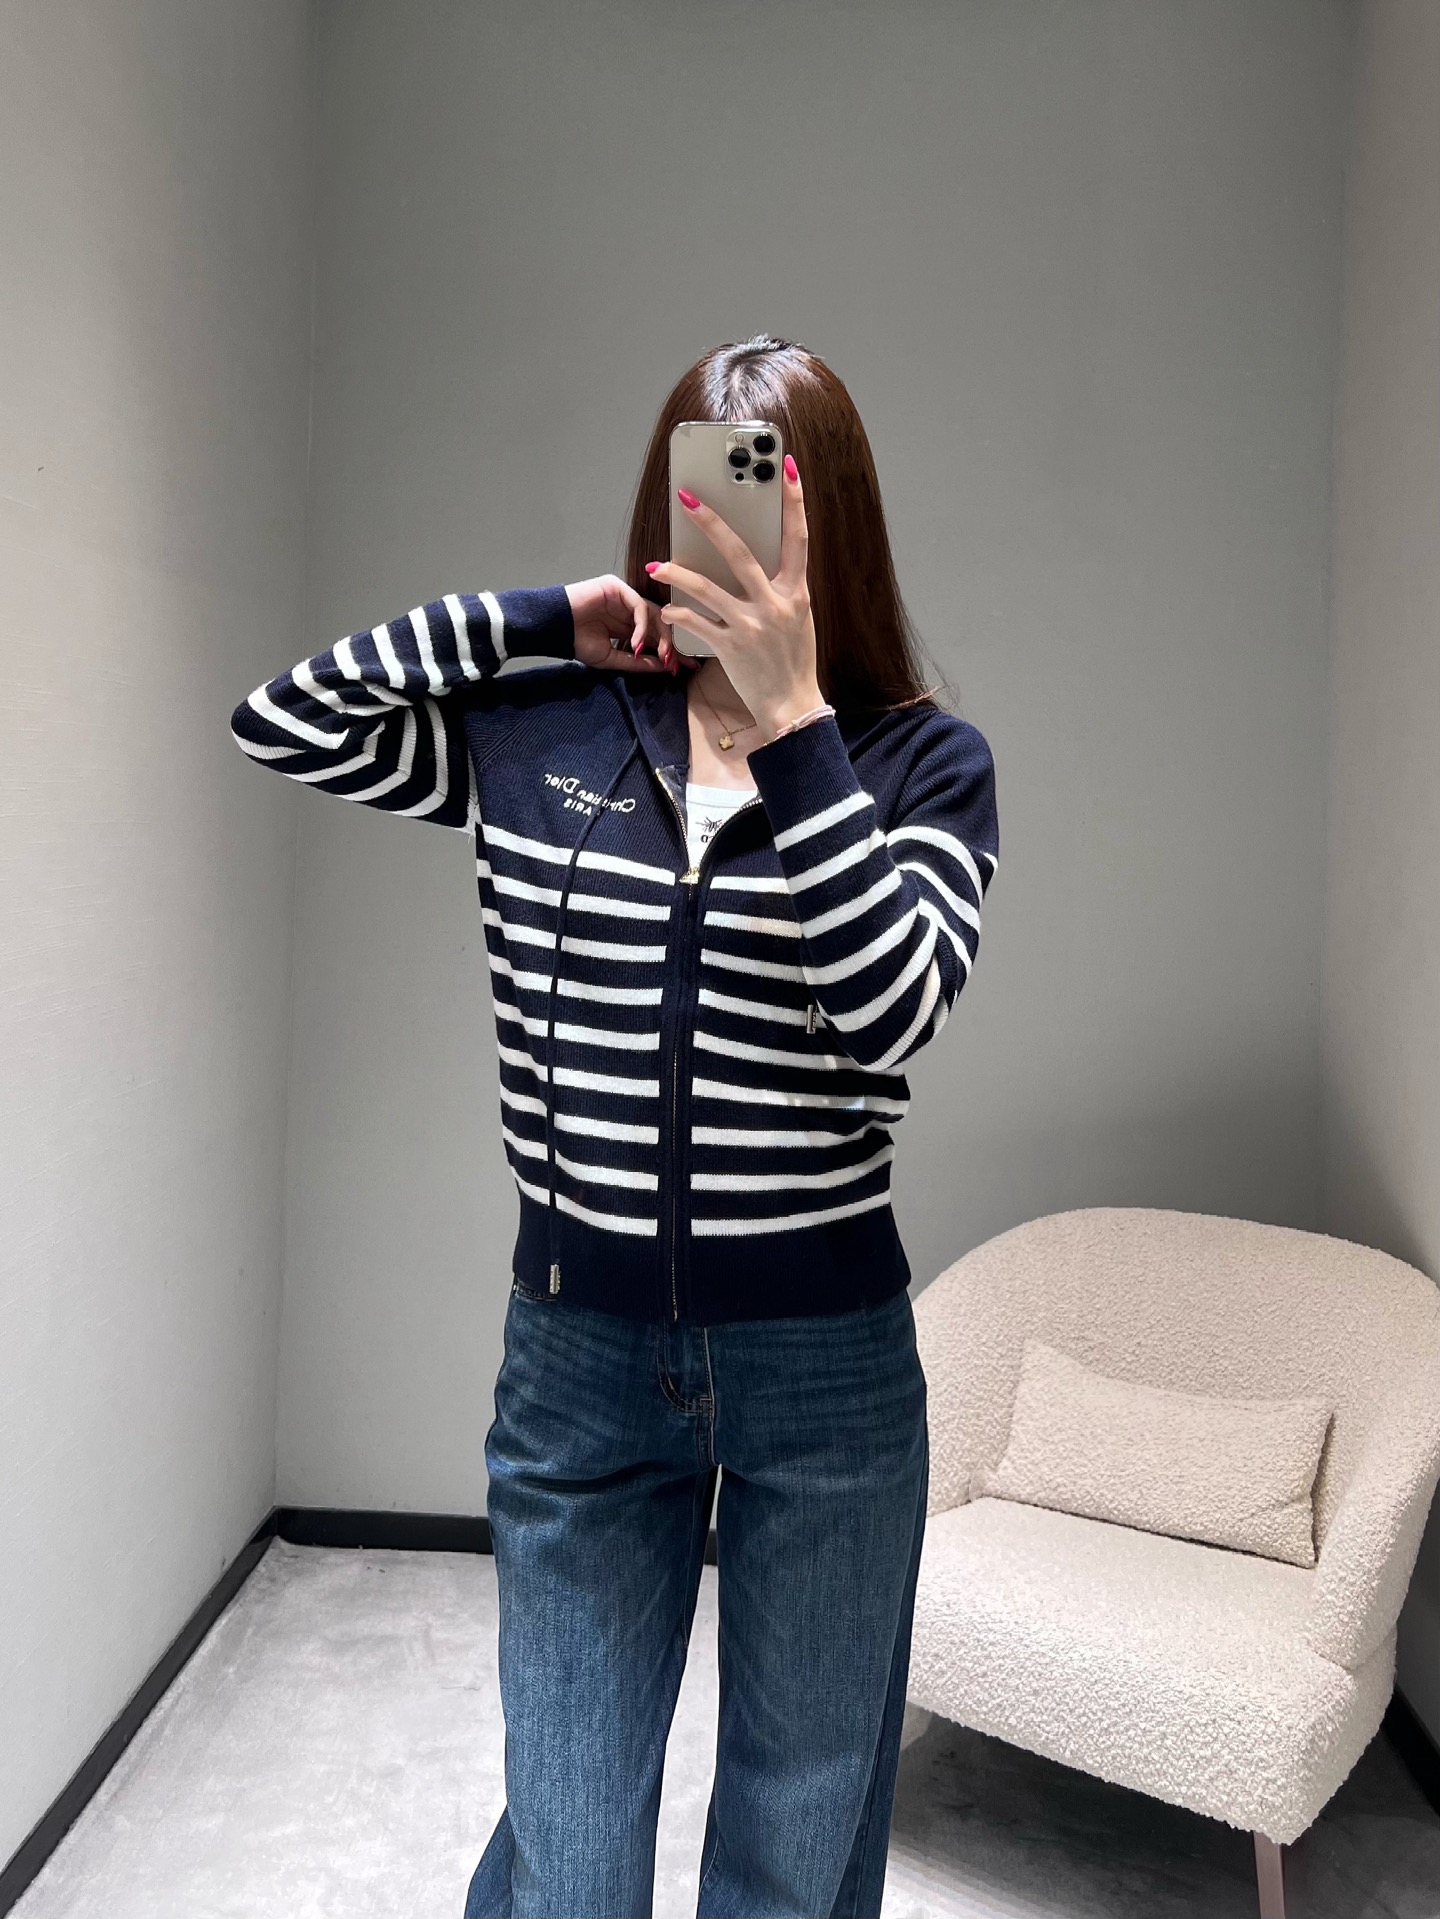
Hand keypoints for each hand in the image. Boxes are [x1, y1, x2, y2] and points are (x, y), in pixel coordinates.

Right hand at [565, 574, 684, 674]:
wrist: (554, 628)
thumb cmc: (575, 641)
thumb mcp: (610, 658)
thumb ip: (637, 662)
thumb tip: (663, 667)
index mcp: (627, 626)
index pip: (656, 636)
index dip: (671, 651)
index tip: (683, 667)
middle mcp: (628, 610)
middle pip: (661, 623)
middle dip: (671, 644)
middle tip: (674, 663)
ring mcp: (623, 597)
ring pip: (655, 614)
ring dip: (660, 637)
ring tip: (660, 655)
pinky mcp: (617, 587)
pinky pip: (639, 606)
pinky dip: (642, 626)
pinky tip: (637, 642)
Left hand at [646, 455, 823, 737]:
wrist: (792, 707)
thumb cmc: (794, 662)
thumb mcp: (798, 619)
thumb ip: (782, 590)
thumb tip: (760, 564)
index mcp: (796, 592)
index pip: (798, 536)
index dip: (794, 499)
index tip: (785, 466)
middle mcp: (774, 603)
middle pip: (740, 552)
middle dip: (711, 523)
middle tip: (688, 500)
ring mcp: (751, 625)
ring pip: (707, 587)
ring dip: (678, 573)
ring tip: (657, 565)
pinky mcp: (729, 646)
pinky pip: (697, 623)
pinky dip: (679, 615)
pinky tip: (667, 610)